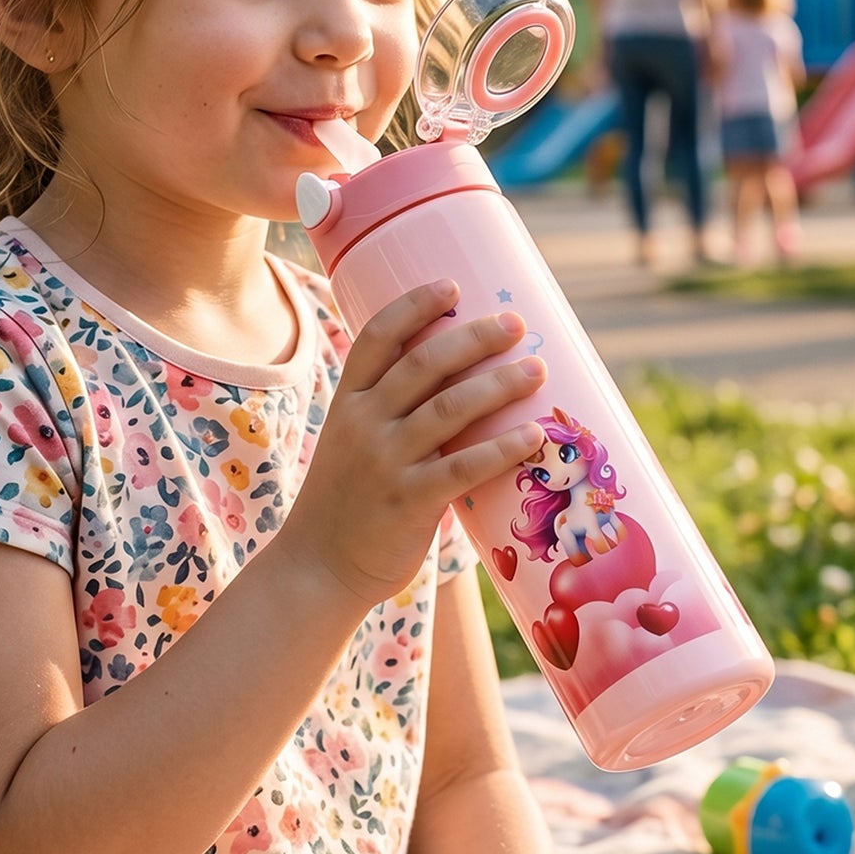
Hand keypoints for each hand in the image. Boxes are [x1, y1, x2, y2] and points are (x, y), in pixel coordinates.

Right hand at [280, 281, 545, 608]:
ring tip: (537, 369)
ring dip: (498, 383)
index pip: (377, 336)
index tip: (452, 285)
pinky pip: (463, 466)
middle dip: (473, 336)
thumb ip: (395, 414)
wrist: (318, 568)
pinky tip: (535, 436)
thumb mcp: (353, 444)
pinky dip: (502, 447)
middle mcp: (364, 422)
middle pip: (422, 362)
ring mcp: (385, 461)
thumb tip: (465, 386)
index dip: (415, 305)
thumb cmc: (348, 503)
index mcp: (348, 401)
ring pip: (449, 407)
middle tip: (514, 322)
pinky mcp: (408, 501)